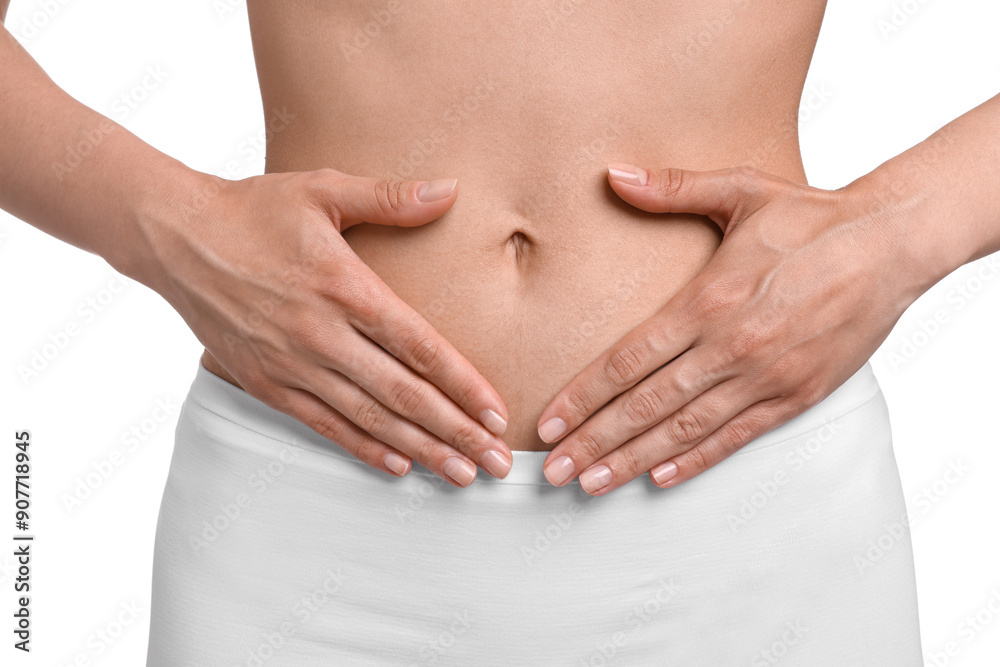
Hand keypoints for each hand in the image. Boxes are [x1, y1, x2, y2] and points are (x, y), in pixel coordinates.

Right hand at [138, 168, 512, 485]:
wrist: (175, 238)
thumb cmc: (254, 210)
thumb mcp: (323, 190)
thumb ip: (389, 197)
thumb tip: (450, 189)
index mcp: (345, 287)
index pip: (419, 346)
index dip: (463, 385)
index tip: (498, 414)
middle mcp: (322, 334)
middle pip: (403, 393)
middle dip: (456, 431)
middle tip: (496, 463)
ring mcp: (292, 364)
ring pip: (368, 417)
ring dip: (419, 449)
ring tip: (460, 475)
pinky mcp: (266, 383)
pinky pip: (323, 424)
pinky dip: (362, 447)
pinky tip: (398, 466)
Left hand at [537, 163, 919, 494]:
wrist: (892, 244)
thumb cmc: (812, 217)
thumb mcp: (740, 190)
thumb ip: (672, 189)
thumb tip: (614, 174)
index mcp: (707, 300)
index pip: (628, 361)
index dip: (583, 396)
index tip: (548, 423)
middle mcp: (731, 346)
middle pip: (646, 405)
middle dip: (594, 441)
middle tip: (555, 471)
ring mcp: (765, 377)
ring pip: (685, 430)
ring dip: (634, 459)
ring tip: (593, 483)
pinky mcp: (797, 395)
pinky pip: (737, 437)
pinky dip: (697, 460)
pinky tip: (661, 477)